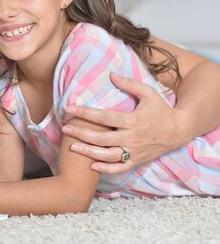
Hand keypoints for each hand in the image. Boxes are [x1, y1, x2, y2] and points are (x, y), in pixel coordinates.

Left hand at [62, 73, 181, 173]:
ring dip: (89, 152)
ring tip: (72, 147)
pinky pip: (120, 168)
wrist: (180, 130)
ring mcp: (134, 151)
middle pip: (102, 138)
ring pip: (108, 155)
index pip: (104, 117)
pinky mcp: (137, 160)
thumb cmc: (161, 109)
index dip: (85, 113)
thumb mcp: (148, 93)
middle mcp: (132, 137)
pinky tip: (92, 165)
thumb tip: (111, 74)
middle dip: (81, 133)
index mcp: (133, 120)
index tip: (69, 108)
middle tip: (65, 128)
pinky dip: (106, 169)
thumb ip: (130, 84)